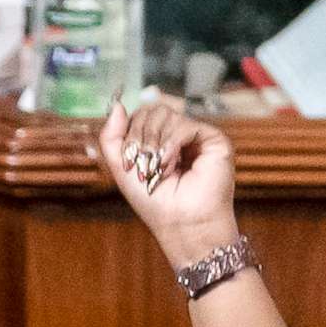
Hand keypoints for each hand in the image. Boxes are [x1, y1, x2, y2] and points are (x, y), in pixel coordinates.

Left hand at [99, 100, 240, 269]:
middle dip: (139, 137)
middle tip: (142, 165)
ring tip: (159, 169)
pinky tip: (171, 165)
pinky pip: (184, 124)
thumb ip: (112, 137)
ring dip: (154, 145)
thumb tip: (117, 105)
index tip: (128, 161)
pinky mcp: (213, 138)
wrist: (180, 221)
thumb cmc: (153, 201)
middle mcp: (177, 135)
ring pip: (165, 114)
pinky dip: (170, 145)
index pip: (139, 116)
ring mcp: (195, 136)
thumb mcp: (121, 168)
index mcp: (158, 141)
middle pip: (150, 111)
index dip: (129, 133)